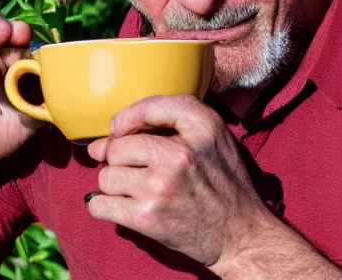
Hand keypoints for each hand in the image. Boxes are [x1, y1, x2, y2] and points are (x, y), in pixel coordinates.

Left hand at [86, 95, 273, 273]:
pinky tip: (120, 207)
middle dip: (119, 159)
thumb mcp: (214, 137)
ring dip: (114, 185)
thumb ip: (170, 122)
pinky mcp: (147, 216)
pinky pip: (100, 204)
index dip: (126, 117)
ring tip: (135, 190)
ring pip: (106, 176)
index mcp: (202, 128)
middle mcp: (180, 154)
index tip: (121, 130)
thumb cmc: (224, 183)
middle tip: (136, 170)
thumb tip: (106, 137)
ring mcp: (161, 186)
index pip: (148, 107)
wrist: (241, 234)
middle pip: (117, 146)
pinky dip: (103, 207)